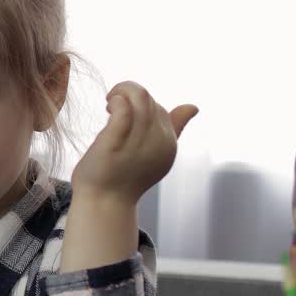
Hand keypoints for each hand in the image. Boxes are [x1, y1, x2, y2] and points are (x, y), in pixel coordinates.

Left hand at [71, 81, 197, 205]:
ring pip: (140, 97)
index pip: (161, 109)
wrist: (102, 204)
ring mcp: (138, 142)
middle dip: (130, 94)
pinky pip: (123, 110)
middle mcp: (159, 143)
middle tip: (112, 105)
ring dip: (122, 91)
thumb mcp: (152, 153)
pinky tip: (109, 106)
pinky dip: (116, 100)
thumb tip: (193, 107)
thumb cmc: (122, 177)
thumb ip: (173, 130)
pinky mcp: (116, 142)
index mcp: (168, 145)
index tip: (124, 114)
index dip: (141, 106)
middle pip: (150, 101)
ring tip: (110, 103)